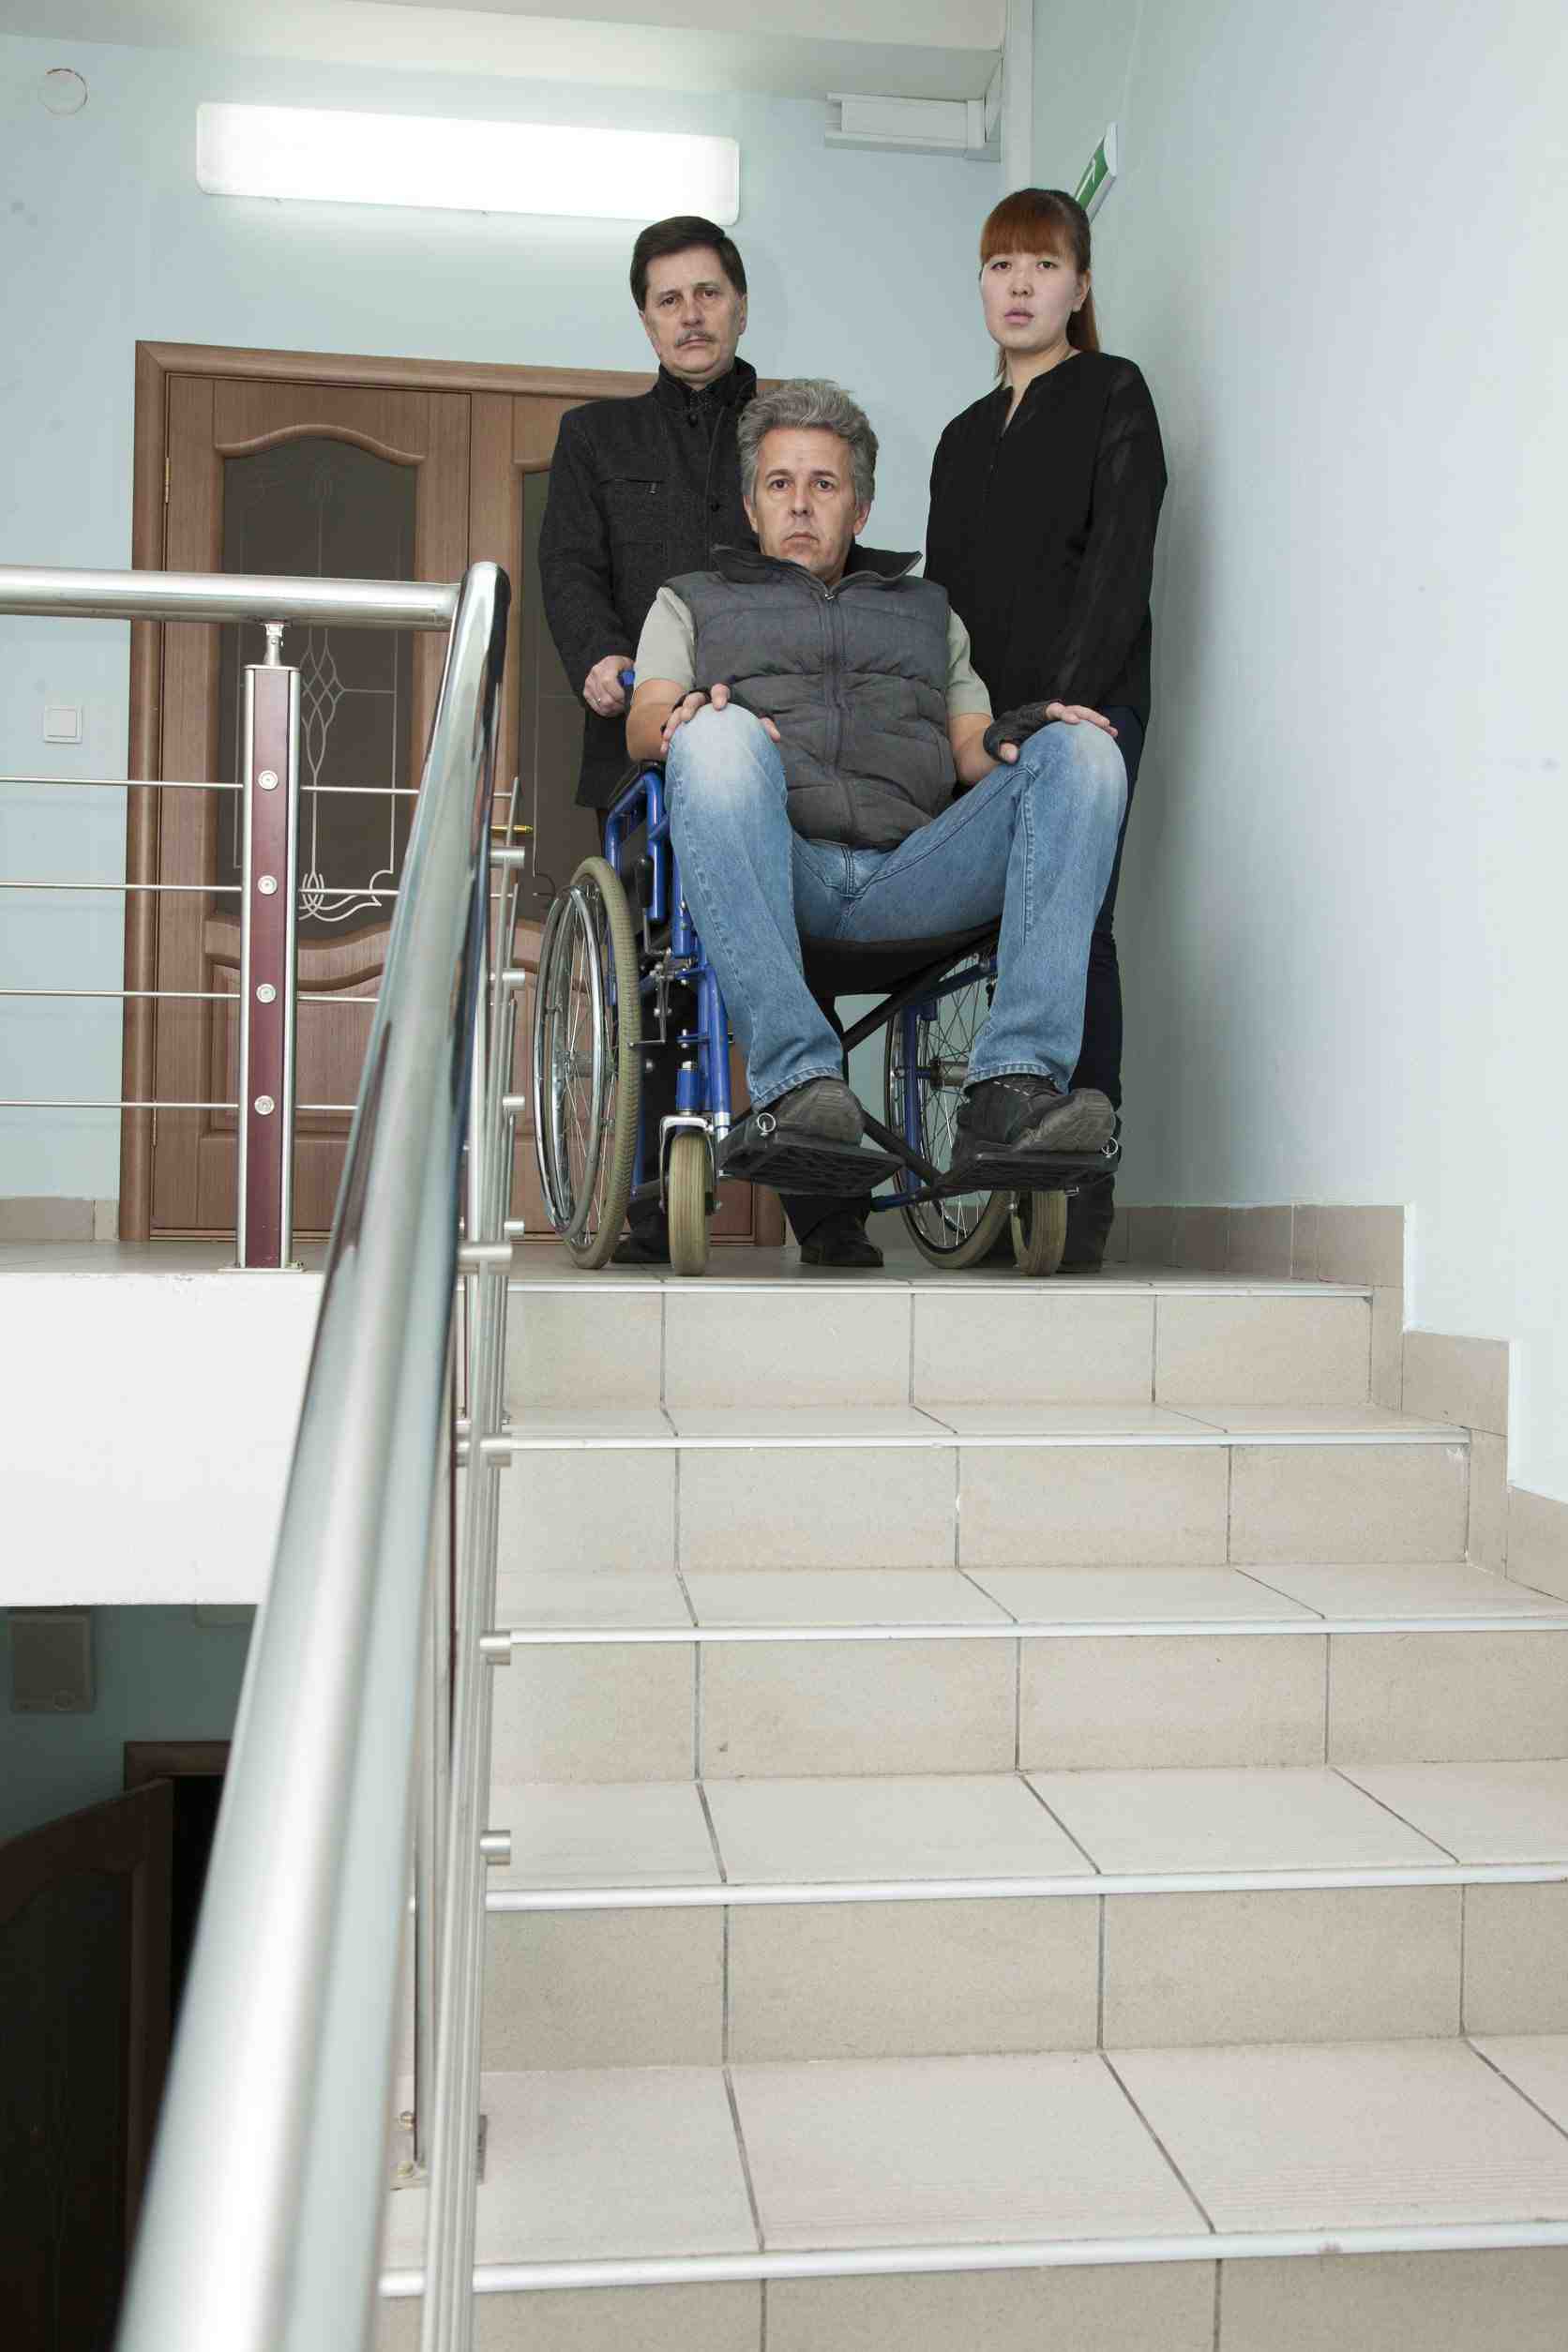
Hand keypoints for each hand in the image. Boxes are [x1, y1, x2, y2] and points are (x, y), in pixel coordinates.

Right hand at [583, 654, 632, 716]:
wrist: (612, 664)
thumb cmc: (623, 667)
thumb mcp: (631, 668)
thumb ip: (632, 679)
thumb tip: (632, 693)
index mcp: (608, 664)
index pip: (608, 683)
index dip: (619, 695)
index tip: (628, 698)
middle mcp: (596, 673)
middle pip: (606, 699)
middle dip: (618, 705)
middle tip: (626, 704)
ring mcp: (589, 683)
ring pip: (602, 705)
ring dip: (614, 709)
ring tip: (620, 706)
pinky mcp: (586, 692)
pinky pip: (597, 708)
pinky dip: (607, 711)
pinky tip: (613, 708)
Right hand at [660, 679, 781, 752]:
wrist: (719, 724)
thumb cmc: (737, 721)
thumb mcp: (749, 722)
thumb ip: (762, 726)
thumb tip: (776, 737)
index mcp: (720, 696)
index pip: (719, 689)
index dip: (718, 696)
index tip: (719, 707)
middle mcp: (702, 699)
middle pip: (694, 698)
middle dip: (690, 706)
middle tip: (687, 719)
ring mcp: (688, 709)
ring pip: (678, 711)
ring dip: (673, 723)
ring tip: (669, 737)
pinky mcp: (679, 721)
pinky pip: (671, 727)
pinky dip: (668, 738)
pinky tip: (665, 749)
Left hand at [984, 699, 1117, 762]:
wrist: (998, 740)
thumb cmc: (998, 741)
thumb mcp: (995, 745)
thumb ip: (1003, 749)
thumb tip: (1013, 756)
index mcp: (1034, 715)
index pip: (1051, 710)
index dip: (1063, 713)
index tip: (1074, 721)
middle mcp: (1048, 715)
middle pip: (1072, 710)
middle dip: (1088, 716)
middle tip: (1104, 724)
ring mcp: (1056, 723)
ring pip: (1080, 718)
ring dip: (1096, 724)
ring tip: (1112, 732)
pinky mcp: (1060, 731)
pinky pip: (1079, 730)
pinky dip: (1093, 733)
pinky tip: (1108, 739)